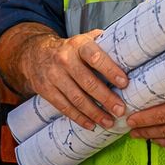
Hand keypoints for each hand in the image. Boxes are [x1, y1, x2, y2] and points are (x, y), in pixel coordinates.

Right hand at [15, 30, 129, 131]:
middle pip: (87, 82)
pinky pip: (64, 107)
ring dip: (95, 113)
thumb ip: (103, 43)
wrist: (35, 53)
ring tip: (109, 122)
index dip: (110, 70)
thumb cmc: (69, 49)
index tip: (124, 83)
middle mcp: (65, 60)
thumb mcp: (83, 39)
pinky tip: (91, 125)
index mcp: (78, 45)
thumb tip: (128, 50)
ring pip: (77, 98)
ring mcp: (54, 76)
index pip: (95, 56)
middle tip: (120, 110)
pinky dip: (79, 118)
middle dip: (106, 98)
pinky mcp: (46, 90)